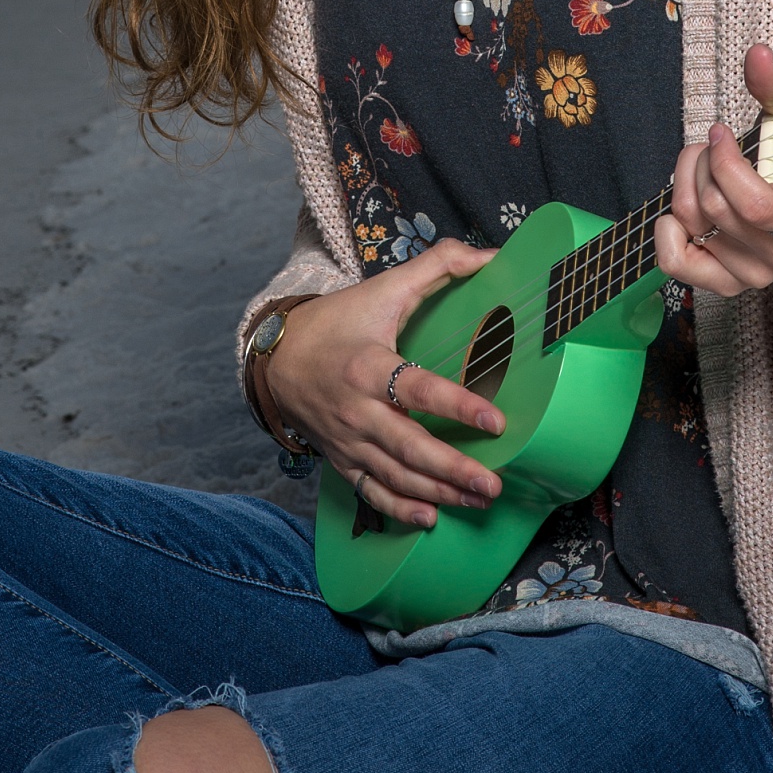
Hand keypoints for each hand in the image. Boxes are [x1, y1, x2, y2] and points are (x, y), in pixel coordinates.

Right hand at [264, 241, 505, 528]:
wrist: (277, 356)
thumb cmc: (338, 322)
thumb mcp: (383, 289)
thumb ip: (437, 266)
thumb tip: (490, 255)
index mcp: (369, 366)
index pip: (418, 389)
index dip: (457, 405)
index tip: (495, 420)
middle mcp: (357, 409)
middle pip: (408, 446)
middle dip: (453, 469)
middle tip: (494, 483)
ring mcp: (348, 440)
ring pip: (396, 475)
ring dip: (439, 493)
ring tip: (479, 499)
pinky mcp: (341, 459)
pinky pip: (371, 492)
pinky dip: (399, 508)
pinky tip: (430, 517)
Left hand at [655, 45, 772, 296]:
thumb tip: (756, 54)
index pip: (755, 205)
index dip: (724, 164)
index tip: (720, 133)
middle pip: (714, 206)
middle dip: (701, 162)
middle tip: (708, 145)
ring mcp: (756, 274)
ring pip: (693, 223)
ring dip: (683, 184)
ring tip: (700, 166)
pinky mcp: (726, 284)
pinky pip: (677, 263)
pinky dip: (667, 231)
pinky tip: (677, 211)